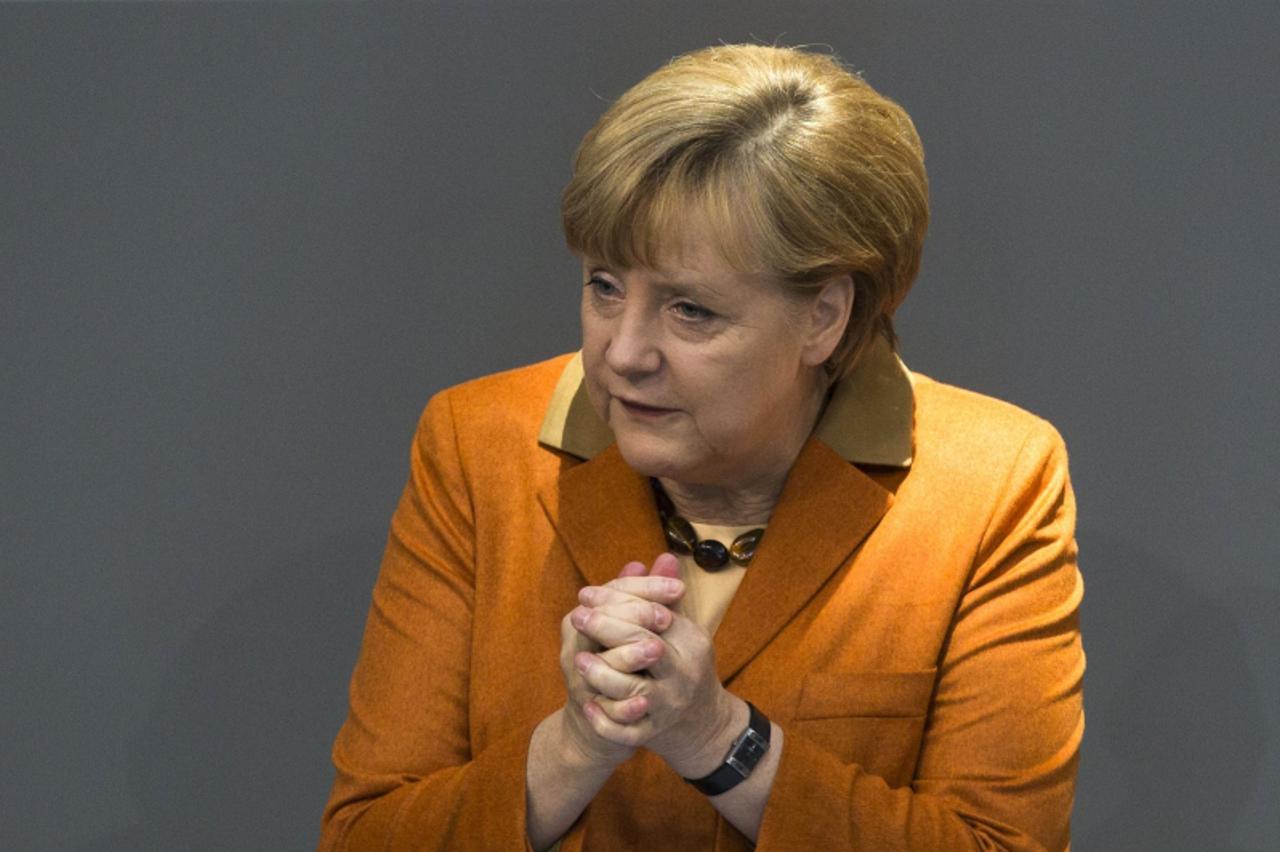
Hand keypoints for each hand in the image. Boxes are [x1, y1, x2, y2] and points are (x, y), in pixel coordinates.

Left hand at [572, 553, 744, 776]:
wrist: (701, 722)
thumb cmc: (681, 663)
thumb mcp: (678, 630)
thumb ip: (663, 596)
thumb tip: (662, 556)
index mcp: (691, 642)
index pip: (654, 614)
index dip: (618, 601)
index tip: (586, 593)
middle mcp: (683, 674)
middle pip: (644, 646)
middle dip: (608, 629)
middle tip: (578, 616)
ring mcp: (668, 706)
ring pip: (632, 690)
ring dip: (602, 674)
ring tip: (578, 660)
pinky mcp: (653, 732)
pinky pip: (626, 731)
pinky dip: (605, 720)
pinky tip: (588, 705)